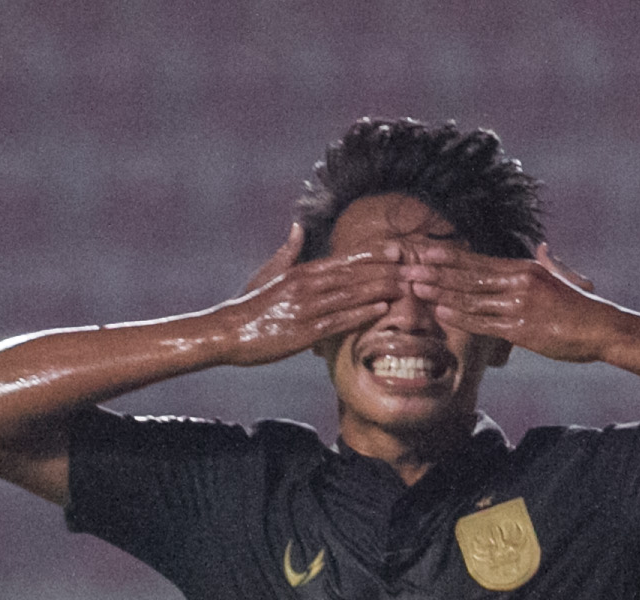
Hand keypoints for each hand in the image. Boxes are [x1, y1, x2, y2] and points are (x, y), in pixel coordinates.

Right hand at [216, 223, 411, 367]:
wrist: (228, 332)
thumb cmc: (251, 306)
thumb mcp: (269, 273)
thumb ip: (288, 251)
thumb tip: (297, 226)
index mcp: (301, 271)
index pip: (344, 259)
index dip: (372, 254)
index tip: (396, 249)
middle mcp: (306, 286)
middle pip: (353, 274)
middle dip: (384, 269)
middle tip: (411, 266)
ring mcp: (306, 309)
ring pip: (349, 295)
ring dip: (379, 289)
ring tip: (404, 286)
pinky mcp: (304, 332)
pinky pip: (338, 321)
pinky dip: (360, 314)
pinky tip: (380, 310)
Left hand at [400, 242, 626, 364]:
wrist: (602, 328)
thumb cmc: (583, 307)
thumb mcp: (564, 278)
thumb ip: (548, 263)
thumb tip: (543, 248)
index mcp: (525, 268)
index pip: (479, 260)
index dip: (450, 256)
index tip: (425, 251)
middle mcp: (519, 282)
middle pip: (469, 275)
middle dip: (436, 272)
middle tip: (408, 267)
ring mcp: (519, 305)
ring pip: (472, 298)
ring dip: (441, 293)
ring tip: (415, 288)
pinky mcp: (521, 329)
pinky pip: (484, 323)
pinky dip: (460, 317)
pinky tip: (440, 313)